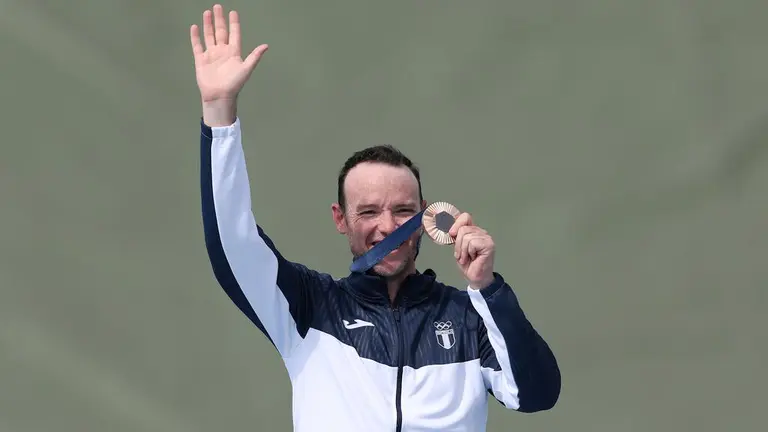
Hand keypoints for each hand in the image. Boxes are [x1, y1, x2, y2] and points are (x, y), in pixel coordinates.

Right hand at [190, 5, 267, 123]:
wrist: (220, 96)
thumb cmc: (234, 84)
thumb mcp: (246, 69)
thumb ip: (255, 56)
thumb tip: (266, 45)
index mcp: (234, 52)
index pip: (234, 34)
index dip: (234, 24)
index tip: (233, 12)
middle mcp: (222, 51)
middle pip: (221, 32)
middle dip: (219, 19)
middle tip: (218, 6)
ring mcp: (211, 55)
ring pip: (209, 36)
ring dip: (208, 25)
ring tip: (207, 12)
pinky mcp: (201, 60)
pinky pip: (197, 46)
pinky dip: (196, 37)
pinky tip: (195, 27)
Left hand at [448, 213, 495, 289]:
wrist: (476, 278)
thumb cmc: (468, 264)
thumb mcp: (458, 247)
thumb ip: (457, 237)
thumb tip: (451, 230)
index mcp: (474, 231)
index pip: (465, 217)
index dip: (456, 224)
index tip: (452, 235)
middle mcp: (481, 232)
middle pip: (462, 228)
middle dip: (458, 244)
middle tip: (462, 255)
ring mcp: (486, 238)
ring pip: (466, 236)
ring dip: (463, 250)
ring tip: (467, 258)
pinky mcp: (489, 244)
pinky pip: (472, 243)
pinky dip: (468, 252)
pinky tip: (474, 258)